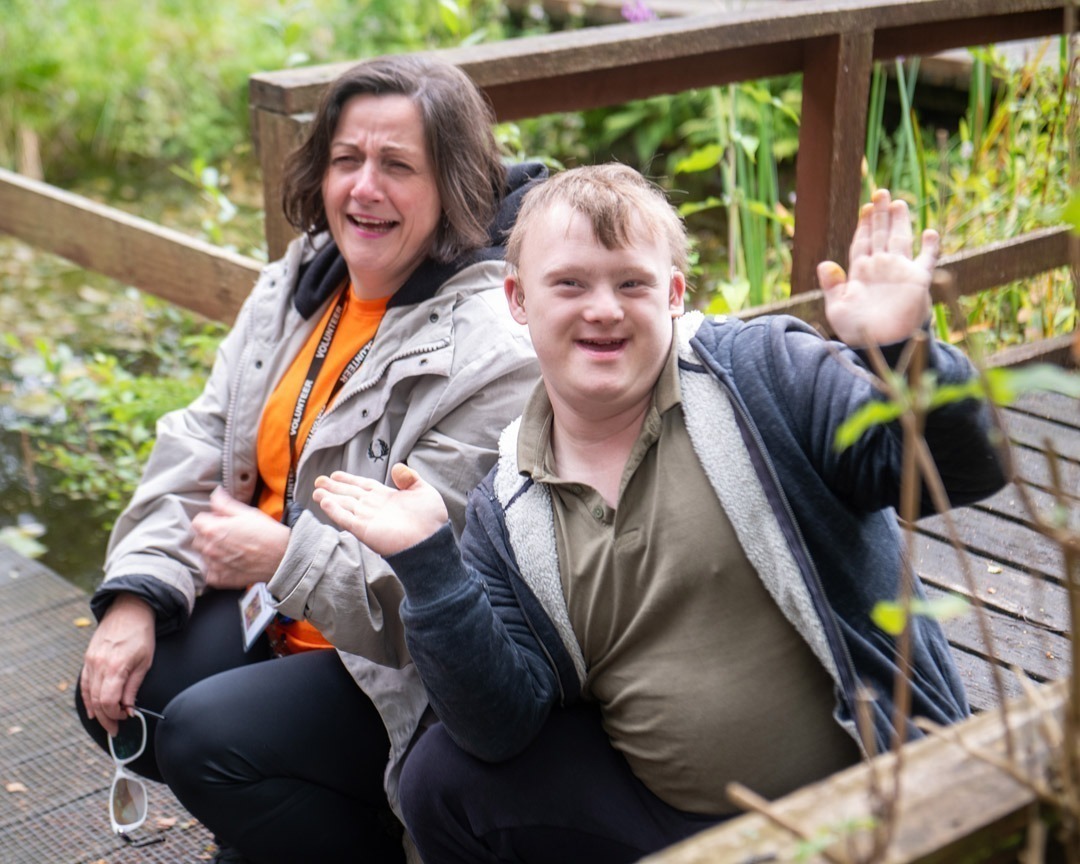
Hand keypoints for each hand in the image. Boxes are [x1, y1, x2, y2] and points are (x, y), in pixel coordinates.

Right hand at [80, 594, 155, 736]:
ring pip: (88, 694)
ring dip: (97, 711)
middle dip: (106, 718)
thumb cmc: (141, 634)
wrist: (129, 610)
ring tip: (106, 722)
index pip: (108, 701)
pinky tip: (93, 710)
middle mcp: (99, 666)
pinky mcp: (87, 658)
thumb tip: (128, 708)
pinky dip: (87, 698)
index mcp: (115, 667)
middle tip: (116, 729)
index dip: (115, 714)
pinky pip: (84, 683)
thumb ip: (133, 687)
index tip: (126, 718)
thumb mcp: (145, 662)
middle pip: (97, 701)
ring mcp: (90, 661)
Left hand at [190, 487, 289, 589]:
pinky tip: (230, 564)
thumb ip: (225, 504)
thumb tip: (215, 494)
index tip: (220, 521)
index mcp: (213, 529)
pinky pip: (210, 574)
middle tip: (227, 535)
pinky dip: (217, 570)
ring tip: (231, 550)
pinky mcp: (221, 579)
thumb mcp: (246, 512)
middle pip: (198, 539)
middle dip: (208, 536)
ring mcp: (214, 565)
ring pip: (204, 556)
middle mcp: (209, 548)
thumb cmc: (266, 533)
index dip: (209, 519)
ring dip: (212, 552)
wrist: (281, 556)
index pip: (197, 521)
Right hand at [313, 463, 448, 556]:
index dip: (349, 480)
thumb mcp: (424, 491)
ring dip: (329, 498)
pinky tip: (324, 502)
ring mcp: (368, 518)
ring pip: (344, 505)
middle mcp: (375, 507)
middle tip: (318, 481)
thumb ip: (409, 478)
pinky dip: (334, 511)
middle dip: (334, 488)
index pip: (363, 485)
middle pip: (349, 494)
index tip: (335, 475)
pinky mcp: (364, 530)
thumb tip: (397, 466)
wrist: (431, 540)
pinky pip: (346, 518)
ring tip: (316, 491)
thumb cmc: (431, 519)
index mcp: (387, 496)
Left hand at [818, 189, 939, 347]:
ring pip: (901, 240)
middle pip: (881, 234)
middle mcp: (881, 268)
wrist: (880, 346)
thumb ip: (832, 286)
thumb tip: (824, 264)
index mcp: (860, 272)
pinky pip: (927, 260)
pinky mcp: (918, 281)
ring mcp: (900, 272)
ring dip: (900, 221)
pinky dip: (930, 247)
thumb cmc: (856, 330)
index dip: (864, 225)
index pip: (863, 242)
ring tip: (898, 202)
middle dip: (880, 214)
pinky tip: (930, 232)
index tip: (865, 207)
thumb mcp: (837, 308)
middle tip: (880, 192)